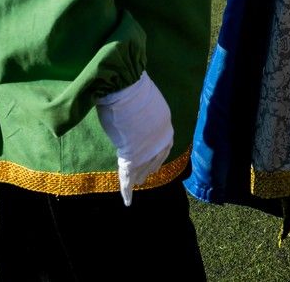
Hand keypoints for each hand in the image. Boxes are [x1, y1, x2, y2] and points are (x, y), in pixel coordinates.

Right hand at [96, 72, 173, 205]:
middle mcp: (160, 138)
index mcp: (164, 123)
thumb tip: (135, 110)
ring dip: (138, 177)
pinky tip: (127, 200)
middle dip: (149, 167)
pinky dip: (127, 190)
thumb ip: (143, 112)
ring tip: (136, 185)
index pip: (163, 144)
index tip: (153, 159)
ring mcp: (147, 148)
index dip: (157, 153)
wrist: (125, 89)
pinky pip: (128, 177)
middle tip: (144, 176)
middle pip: (155, 158)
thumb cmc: (131, 91)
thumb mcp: (143, 102)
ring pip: (142, 168)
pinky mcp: (131, 157)